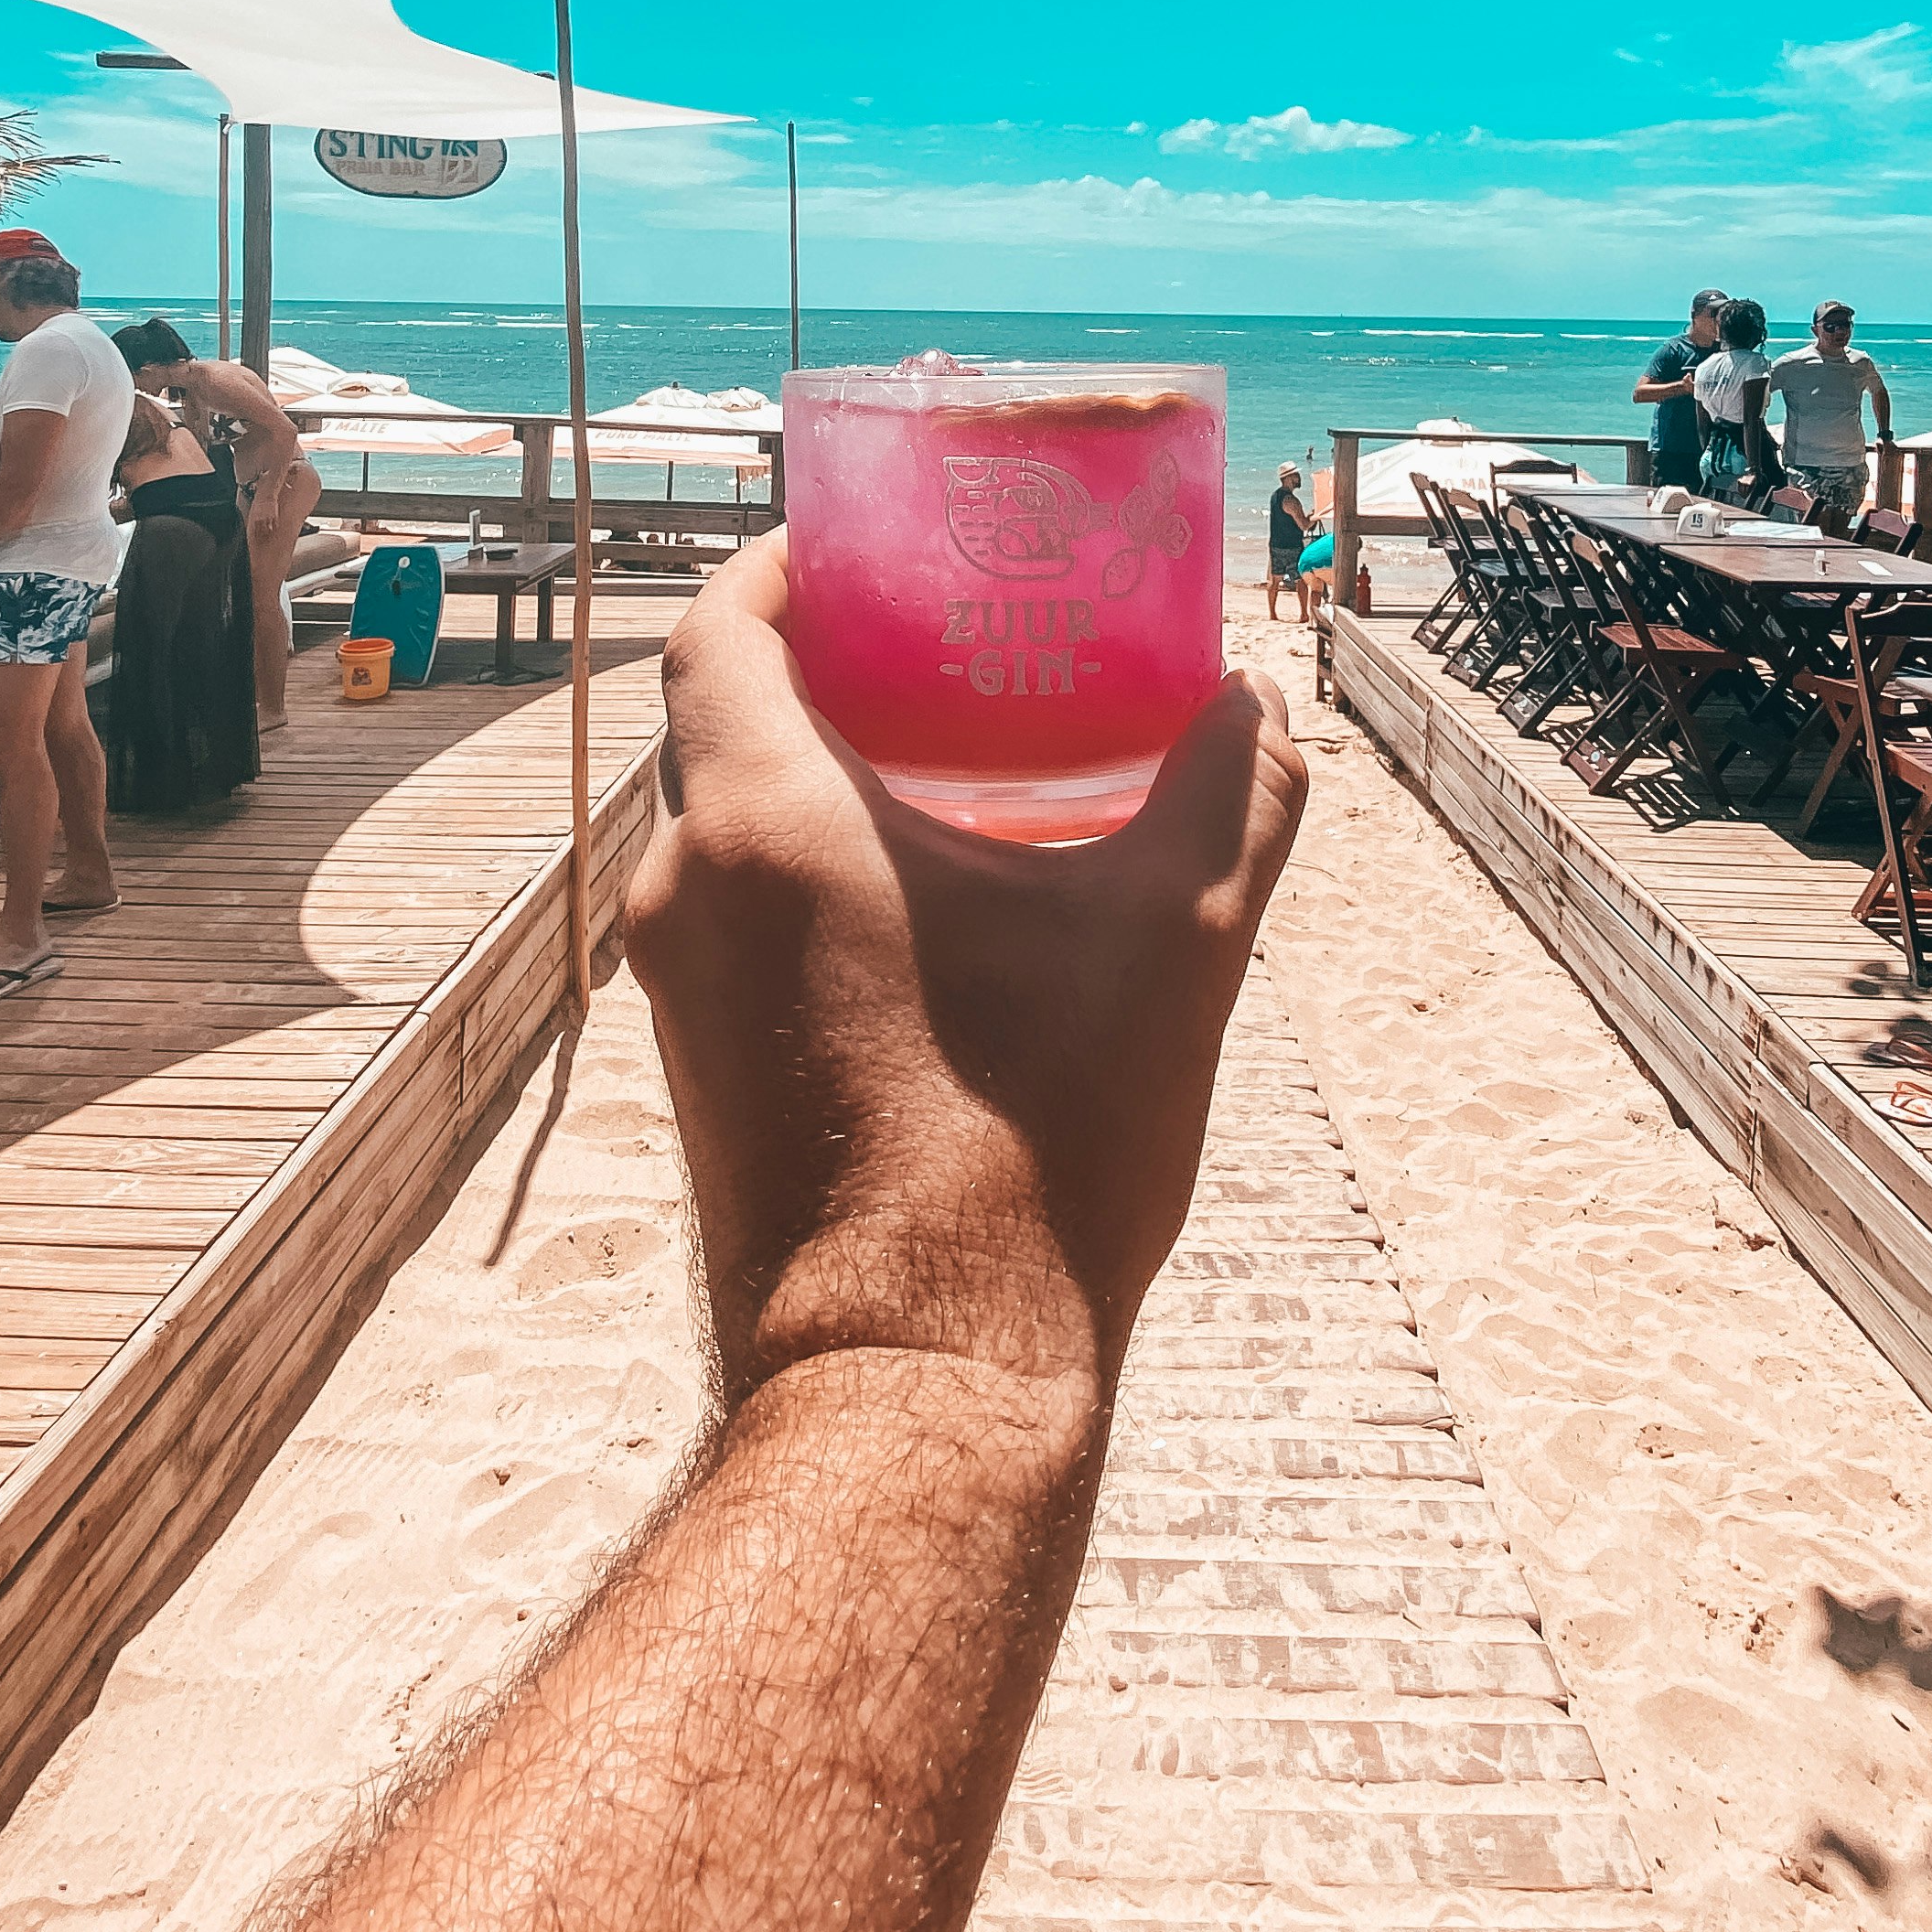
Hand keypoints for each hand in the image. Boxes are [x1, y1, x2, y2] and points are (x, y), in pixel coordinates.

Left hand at [623, 536, 1308, 1411]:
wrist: (918, 1385)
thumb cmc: (1034, 1159)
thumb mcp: (1174, 949)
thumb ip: (1230, 799)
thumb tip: (1259, 711)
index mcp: (764, 821)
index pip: (720, 627)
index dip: (785, 565)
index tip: (866, 547)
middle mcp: (682, 892)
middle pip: (726, 722)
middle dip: (831, 674)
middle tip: (951, 655)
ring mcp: (673, 994)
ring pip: (728, 833)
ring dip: (824, 790)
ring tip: (960, 787)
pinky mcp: (693, 1076)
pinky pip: (735, 926)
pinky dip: (809, 885)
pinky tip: (933, 923)